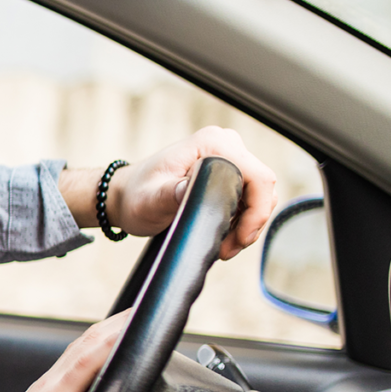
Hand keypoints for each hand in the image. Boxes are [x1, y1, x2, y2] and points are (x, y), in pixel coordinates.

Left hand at [77, 127, 282, 259]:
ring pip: (259, 196)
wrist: (127, 195)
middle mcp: (226, 144)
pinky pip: (249, 198)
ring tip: (222, 245)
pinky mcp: (228, 172)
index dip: (257, 212)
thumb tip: (188, 190)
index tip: (239, 239)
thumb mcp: (151, 199)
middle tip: (226, 248)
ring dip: (247, 225)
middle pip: (263, 188)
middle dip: (251, 223)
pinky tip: (222, 234)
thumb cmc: (136, 195)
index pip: (259, 177)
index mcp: (213, 143)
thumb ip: (170, 194)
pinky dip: (241, 220)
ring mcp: (229, 157)